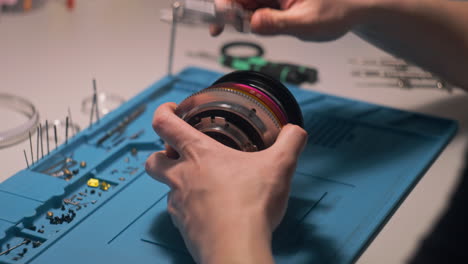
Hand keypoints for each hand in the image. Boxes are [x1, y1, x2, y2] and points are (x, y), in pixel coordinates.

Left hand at [145, 102, 306, 263]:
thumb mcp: (280, 165)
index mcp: (199, 154)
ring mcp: (179, 205)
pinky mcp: (183, 227)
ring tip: (203, 185)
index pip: (164, 124)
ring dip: (178, 184)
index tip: (170, 111)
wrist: (236, 247)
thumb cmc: (250, 205)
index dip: (163, 113)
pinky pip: (179, 213)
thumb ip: (290, 142)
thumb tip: (294, 132)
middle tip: (178, 154)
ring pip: (166, 189)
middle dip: (160, 154)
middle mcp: (181, 178)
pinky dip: (190, 208)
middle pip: (153, 160)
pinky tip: (211, 210)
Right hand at [212, 0, 372, 40]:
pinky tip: (248, 25)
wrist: (353, 9)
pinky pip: (253, 7)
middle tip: (218, 29)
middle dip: (227, 11)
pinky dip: (246, 18)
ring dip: (236, 16)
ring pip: (244, 2)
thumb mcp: (308, 22)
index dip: (225, 4)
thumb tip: (253, 24)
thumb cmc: (338, 10)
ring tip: (237, 28)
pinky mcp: (274, 0)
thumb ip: (279, 24)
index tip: (218, 20)